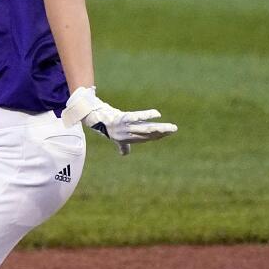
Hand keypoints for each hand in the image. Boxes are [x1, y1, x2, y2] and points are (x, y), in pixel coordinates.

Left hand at [62, 86, 176, 155]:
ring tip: (168, 127)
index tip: (169, 132)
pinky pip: (136, 117)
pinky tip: (157, 114)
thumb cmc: (107, 129)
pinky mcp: (122, 118)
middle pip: (147, 134)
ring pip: (144, 129)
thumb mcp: (116, 139)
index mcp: (129, 139)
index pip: (146, 138)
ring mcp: (125, 127)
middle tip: (174, 130)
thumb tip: (124, 154)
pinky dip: (147, 115)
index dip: (158, 136)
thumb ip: (123, 146)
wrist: (95, 118)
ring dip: (157, 128)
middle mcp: (128, 135)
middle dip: (161, 132)